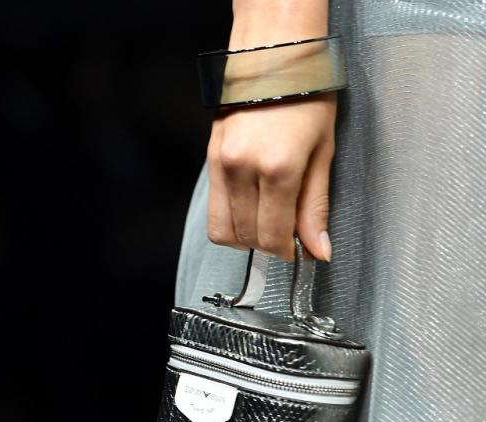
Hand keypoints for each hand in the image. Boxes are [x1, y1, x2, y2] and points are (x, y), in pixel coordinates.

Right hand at [206, 92, 336, 262]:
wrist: (272, 59)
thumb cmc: (306, 97)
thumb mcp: (322, 152)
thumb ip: (315, 206)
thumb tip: (318, 250)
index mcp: (277, 168)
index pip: (272, 236)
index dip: (287, 252)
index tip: (298, 250)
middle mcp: (242, 169)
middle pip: (246, 237)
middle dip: (268, 244)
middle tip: (287, 232)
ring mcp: (221, 165)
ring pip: (223, 230)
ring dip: (246, 236)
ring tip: (267, 220)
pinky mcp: (210, 160)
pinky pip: (213, 209)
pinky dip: (232, 219)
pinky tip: (251, 206)